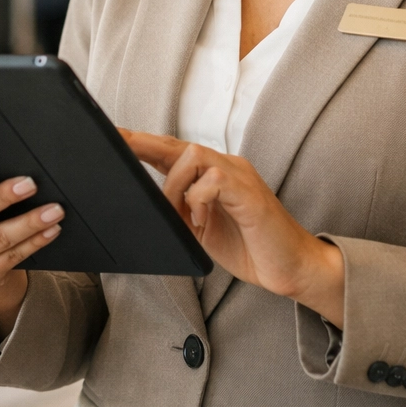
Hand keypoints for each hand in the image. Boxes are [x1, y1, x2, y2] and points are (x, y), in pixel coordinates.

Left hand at [125, 129, 345, 325]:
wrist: (291, 268)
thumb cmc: (249, 247)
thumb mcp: (201, 230)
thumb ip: (179, 213)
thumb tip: (150, 205)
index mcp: (213, 175)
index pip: (172, 152)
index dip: (142, 144)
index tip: (114, 139)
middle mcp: (225, 167)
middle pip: (177, 144)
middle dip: (142, 143)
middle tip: (117, 141)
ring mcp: (239, 176)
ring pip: (193, 156)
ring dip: (175, 186)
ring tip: (183, 217)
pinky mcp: (248, 192)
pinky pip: (213, 180)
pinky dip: (198, 200)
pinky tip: (202, 221)